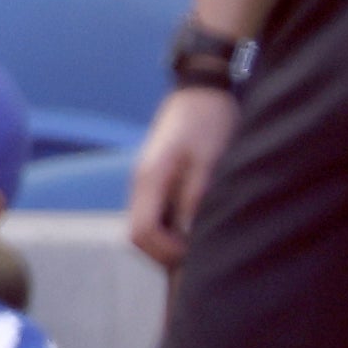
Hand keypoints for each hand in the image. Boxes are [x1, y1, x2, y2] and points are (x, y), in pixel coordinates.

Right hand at [124, 80, 239, 264]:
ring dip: (166, 242)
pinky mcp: (155, 180)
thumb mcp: (210, 159)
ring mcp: (145, 181)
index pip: (141, 231)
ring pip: (144, 226)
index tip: (196, 254)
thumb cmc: (209, 121)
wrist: (201, 91)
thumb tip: (189, 234)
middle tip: (199, 256)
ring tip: (198, 243)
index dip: (166, 251)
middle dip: (164, 253)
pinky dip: (169, 229)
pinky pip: (154, 214)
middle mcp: (140, 182)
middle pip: (137, 234)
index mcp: (150, 177)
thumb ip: (196, 196)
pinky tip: (193, 227)